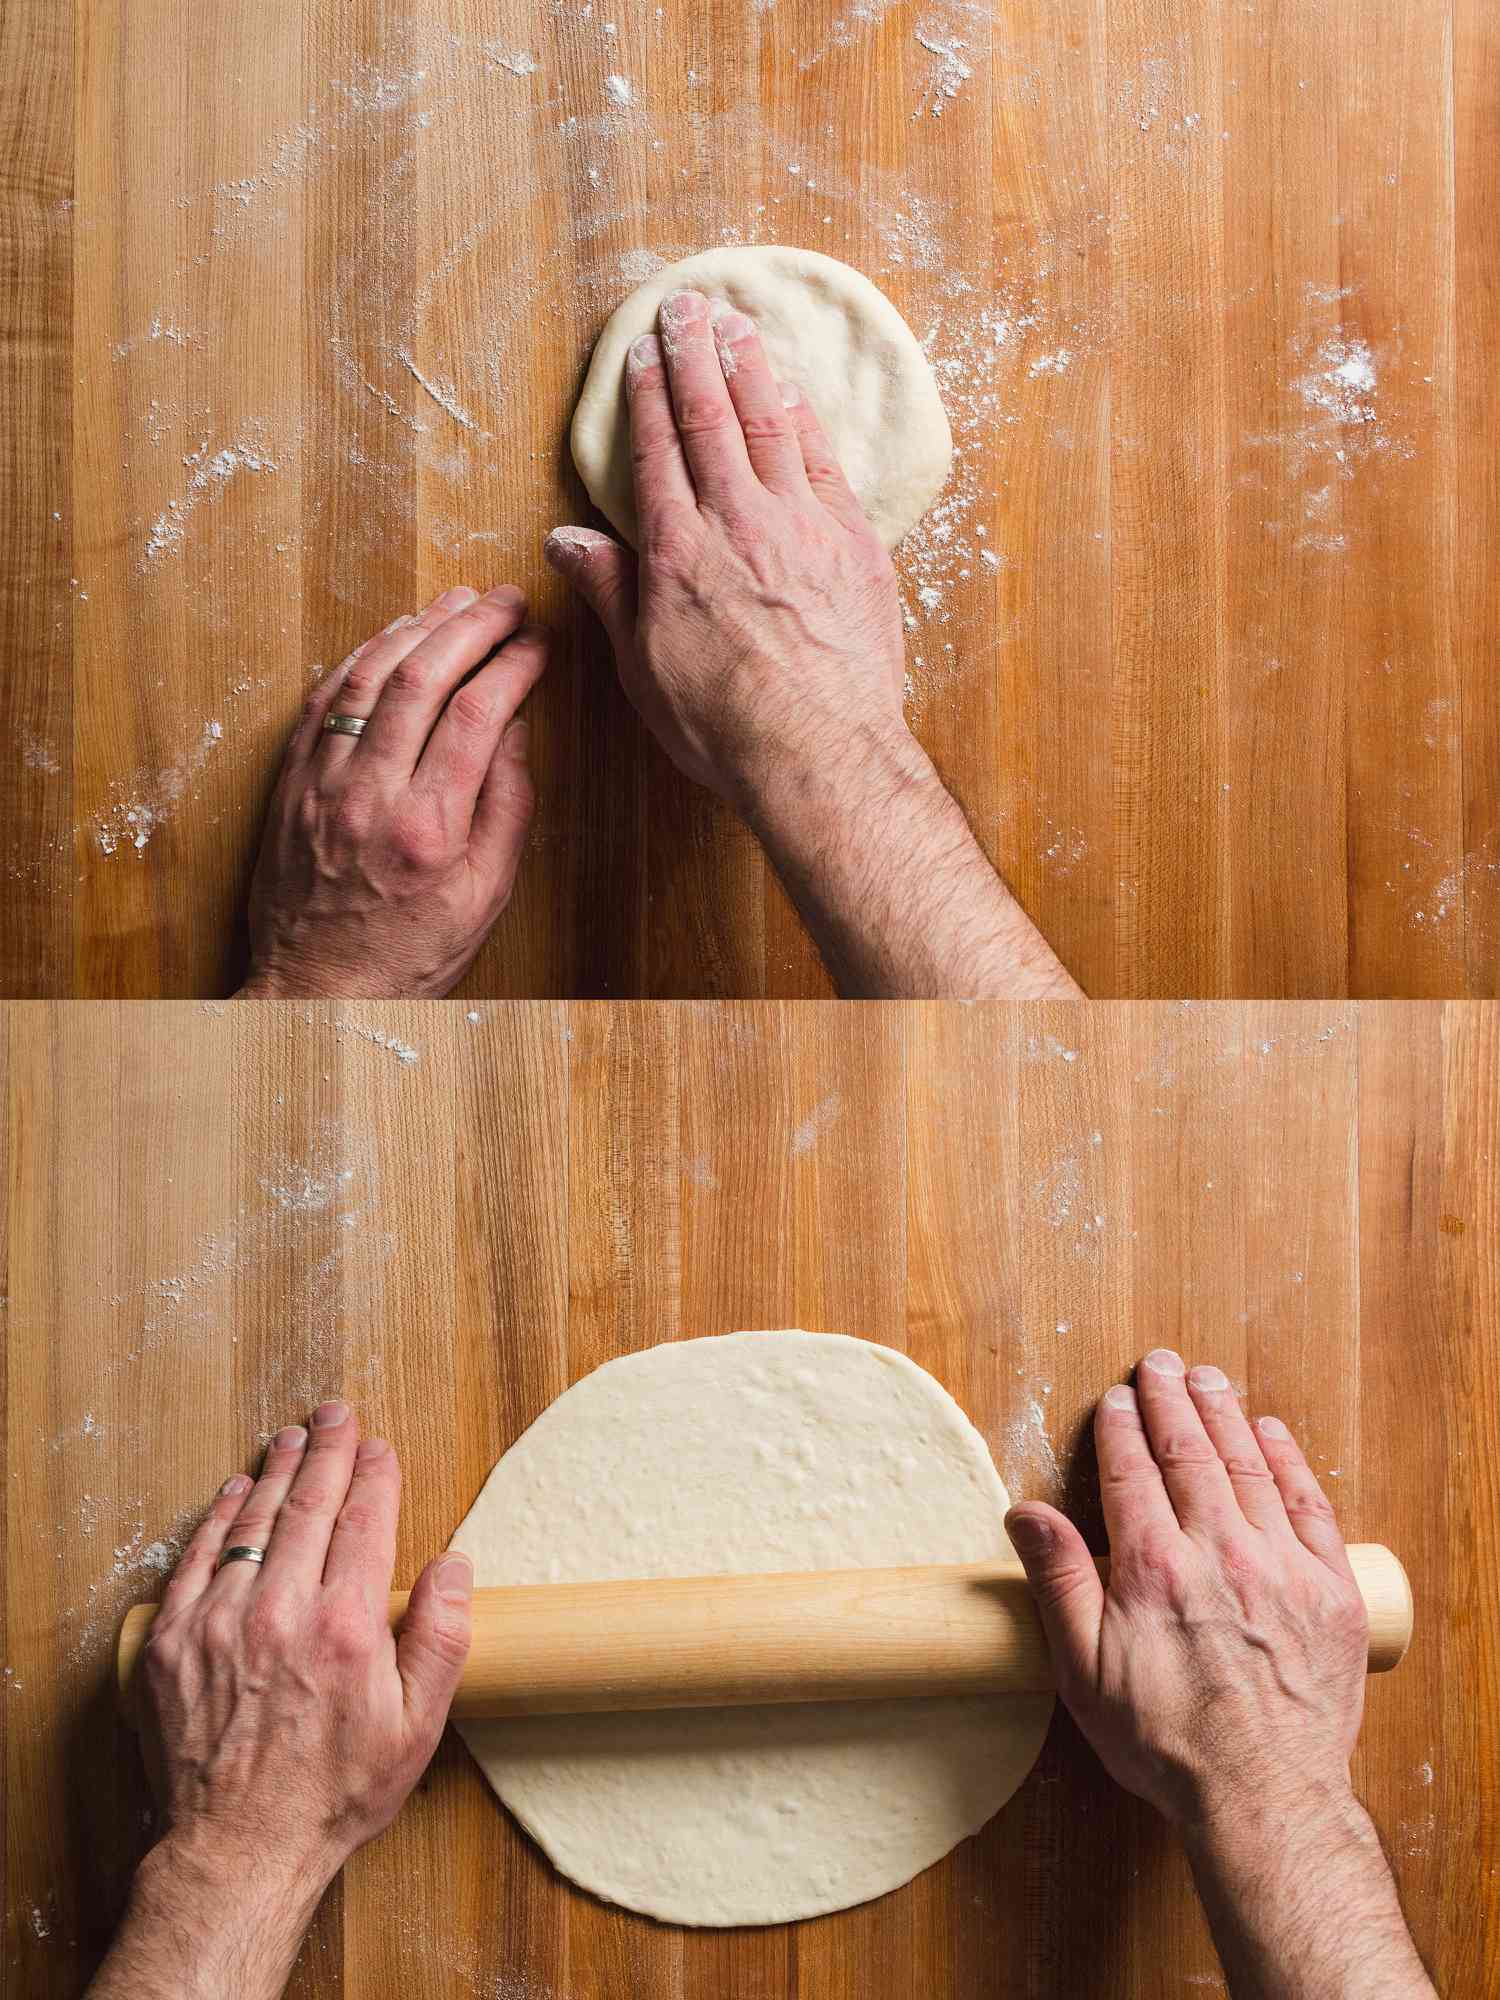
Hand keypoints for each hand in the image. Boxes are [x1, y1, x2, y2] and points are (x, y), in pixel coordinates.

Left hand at [136, 1404, 472, 1888]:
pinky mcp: (174, 1642)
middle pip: (307, 1505)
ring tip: (290, 1438)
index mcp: (345, 1625)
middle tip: (335, 1414)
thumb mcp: (418, 1726)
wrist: (240, 1850)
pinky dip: (219, 1518)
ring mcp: (220, 1623)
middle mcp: (280, 1611)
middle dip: (326, 1450)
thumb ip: (443, 1637)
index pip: (364, 1521)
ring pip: (251, 1523)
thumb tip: (454, 1565)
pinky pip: (197, 1558)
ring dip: (274, 1472)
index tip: (379, 1448)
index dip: (373, 1475)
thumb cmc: (334, 1792)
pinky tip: (235, 1492)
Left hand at [243, 586, 548, 997]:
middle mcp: (370, 795)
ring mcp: (322, 784)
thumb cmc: (411, 953)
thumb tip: (514, 730)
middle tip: (503, 601)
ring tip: (452, 603)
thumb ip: (506, 809)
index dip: (512, 665)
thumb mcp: (486, 896)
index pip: (477, 714)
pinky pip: (323, 701)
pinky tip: (390, 641)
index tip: (537, 643)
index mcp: (428, 828)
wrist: (318, 990)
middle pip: (420, 678)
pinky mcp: (291, 784)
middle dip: (469, 626)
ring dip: (413, 629)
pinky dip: (360, 659)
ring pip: (366, 677)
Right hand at [545, 288, 910, 807]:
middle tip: (688, 306)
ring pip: (771, 425)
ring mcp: (802, 526)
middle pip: (712, 419)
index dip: (648, 396)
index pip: (658, 452)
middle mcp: (738, 521)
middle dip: (695, 357)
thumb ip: (611, 590)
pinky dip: (805, 419)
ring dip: (751, 369)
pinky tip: (795, 393)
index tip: (644, 352)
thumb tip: (567, 539)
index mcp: (679, 550)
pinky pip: (823, 463)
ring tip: (739, 324)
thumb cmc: (725, 723)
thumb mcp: (644, 666)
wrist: (820, 751)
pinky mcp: (854, 545)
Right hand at [1006, 1350, 1368, 1830]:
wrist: (1263, 1798)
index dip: (1120, 1427)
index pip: (1131, 1471)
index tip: (1115, 1399)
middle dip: (1169, 1400)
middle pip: (1190, 1452)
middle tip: (1160, 1364)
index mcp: (1153, 1567)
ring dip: (1224, 1414)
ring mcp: (1281, 1566)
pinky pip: (1310, 1505)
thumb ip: (1057, 1581)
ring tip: (1208, 1379)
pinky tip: (1272, 1433)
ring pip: (1248, 1466)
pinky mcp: (1330, 1591)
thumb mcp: (1082, 1671)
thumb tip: (1024, 1512)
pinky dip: (1290, 1461)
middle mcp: (1219, 1551)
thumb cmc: (1165, 1742)